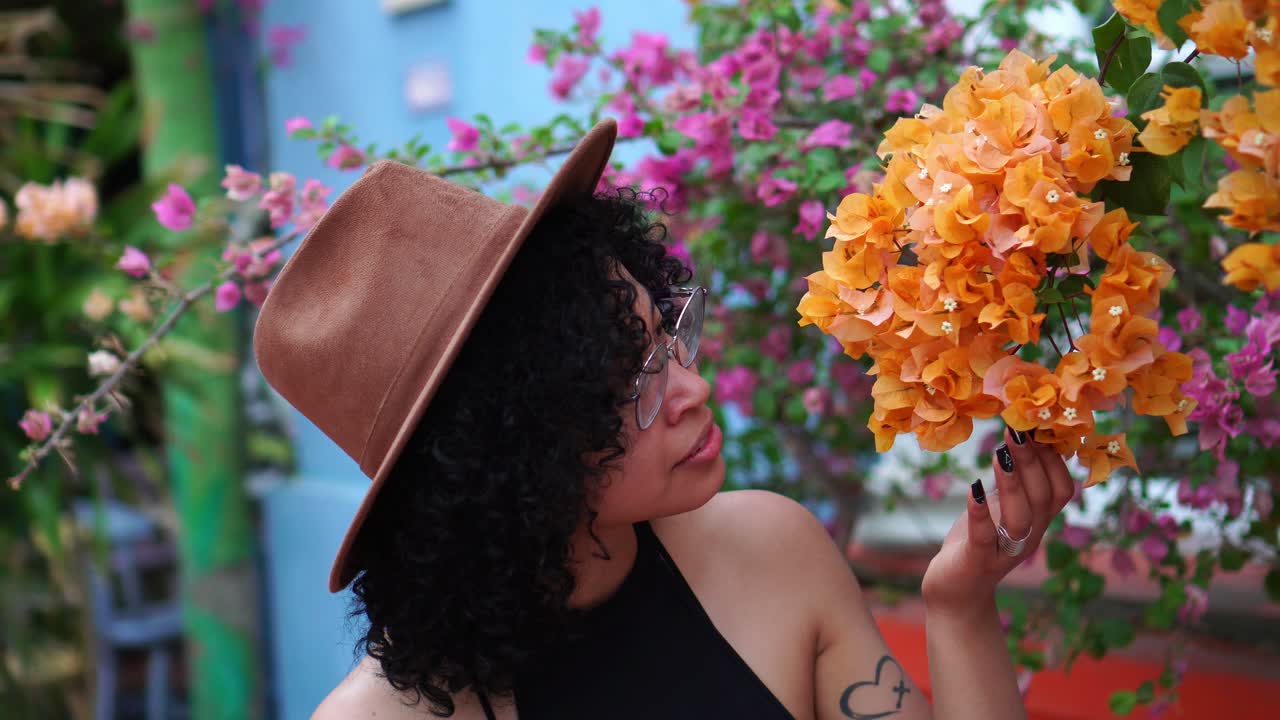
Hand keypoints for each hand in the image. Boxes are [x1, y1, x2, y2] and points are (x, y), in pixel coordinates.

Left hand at [921, 426, 1075, 618]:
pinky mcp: (977, 561)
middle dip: (1032, 461)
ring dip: (1012, 484)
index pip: (1061, 489)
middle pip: (1043, 498)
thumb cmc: (978, 541)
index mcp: (1038, 521)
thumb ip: (1014, 481)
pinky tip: (973, 489)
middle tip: (1017, 429)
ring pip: (1020, 518)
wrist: (956, 592)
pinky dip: (980, 513)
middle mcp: (1028, 536)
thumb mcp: (1001, 508)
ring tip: (1000, 454)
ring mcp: (1004, 551)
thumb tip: (1020, 434)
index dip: (1054, 459)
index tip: (1038, 426)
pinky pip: (984, 537)